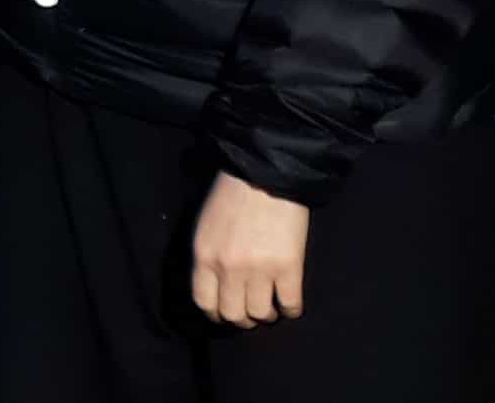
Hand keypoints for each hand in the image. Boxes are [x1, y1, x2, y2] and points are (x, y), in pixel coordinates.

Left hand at [191, 172, 309, 327]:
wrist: (266, 175)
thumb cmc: (232, 196)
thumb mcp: (206, 226)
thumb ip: (208, 257)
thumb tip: (216, 286)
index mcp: (204, 255)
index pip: (204, 302)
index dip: (216, 314)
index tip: (226, 313)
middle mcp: (228, 267)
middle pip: (233, 314)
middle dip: (243, 319)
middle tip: (251, 312)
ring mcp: (259, 269)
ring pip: (261, 314)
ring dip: (267, 315)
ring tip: (271, 306)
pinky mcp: (288, 267)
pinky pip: (290, 304)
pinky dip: (290, 309)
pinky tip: (289, 302)